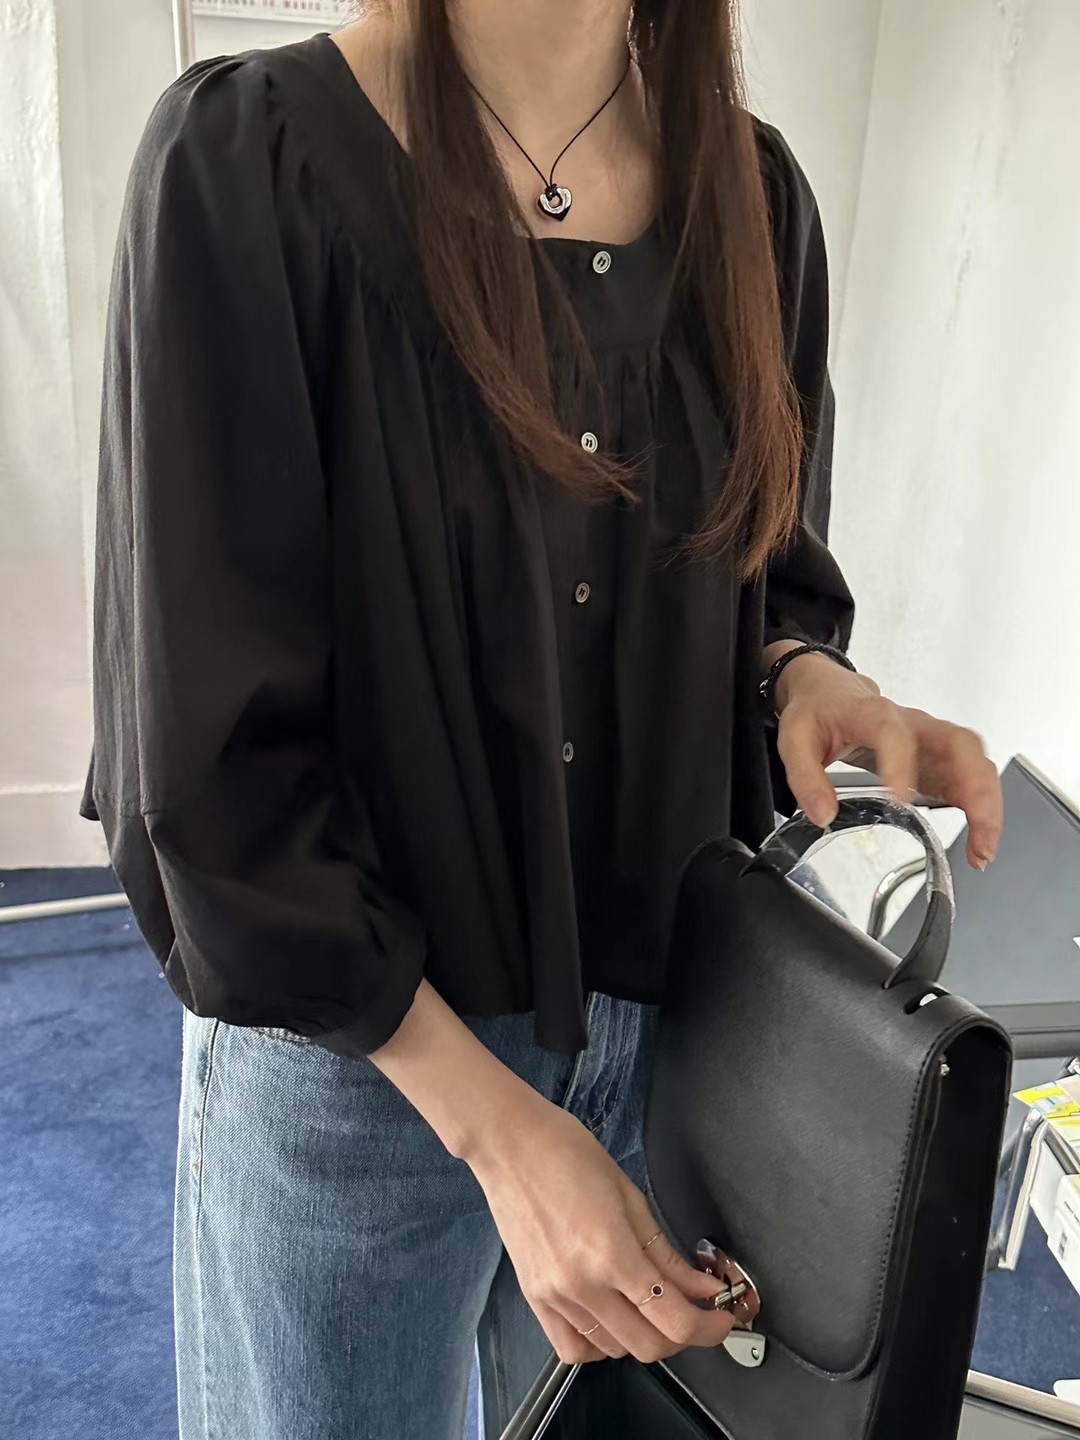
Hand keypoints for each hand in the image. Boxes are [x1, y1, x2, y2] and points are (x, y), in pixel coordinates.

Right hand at [466, 1090, 755, 1364]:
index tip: (722, 1317)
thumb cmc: (567, 1154)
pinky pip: (574, 1349)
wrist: (510, 1145)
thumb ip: (667, 1253)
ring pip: (615, 1351)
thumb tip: (701, 1286)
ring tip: (651, 1306)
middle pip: (649, 1347)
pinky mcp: (534, 1299)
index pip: (675, 1320)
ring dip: (643, 1336)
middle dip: (682, 1335)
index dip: (710, 1327)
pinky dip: (600, 1346)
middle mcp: (582, 1286)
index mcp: (611, 1254)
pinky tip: (611, 1319)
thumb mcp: (630, 1197)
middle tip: (693, 1310)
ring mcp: (555, 1297)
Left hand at [772, 651, 1002, 869]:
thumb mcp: (794, 739)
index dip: (902, 764)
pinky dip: (979, 807)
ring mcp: (929, 740)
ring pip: (974, 760)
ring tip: (982, 847)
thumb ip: (805, 777)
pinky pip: (968, 776)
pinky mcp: (936, 758)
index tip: (901, 799)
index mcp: (872, 714)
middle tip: (978, 829)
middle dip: (976, 787)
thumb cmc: (817, 710)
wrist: (829, 691)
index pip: (894, 733)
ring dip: (986, 802)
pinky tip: (978, 839)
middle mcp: (912, 723)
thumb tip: (823, 814)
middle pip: (960, 744)